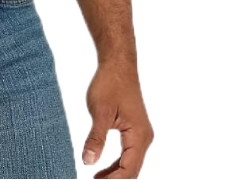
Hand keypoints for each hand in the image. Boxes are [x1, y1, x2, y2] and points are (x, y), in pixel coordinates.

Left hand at [82, 60, 153, 177]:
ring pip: (130, 162)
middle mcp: (144, 138)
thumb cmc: (110, 83)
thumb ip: (95, 138)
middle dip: (115, 179)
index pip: (128, 169)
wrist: (118, 65)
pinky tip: (104, 168)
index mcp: (139, 135)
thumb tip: (88, 161)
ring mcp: (141, 134)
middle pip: (132, 169)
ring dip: (115, 173)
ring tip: (97, 179)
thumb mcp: (100, 112)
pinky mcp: (135, 130)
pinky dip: (117, 163)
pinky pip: (128, 153)